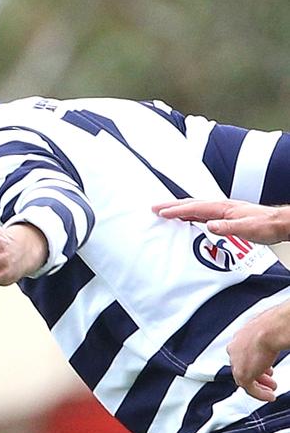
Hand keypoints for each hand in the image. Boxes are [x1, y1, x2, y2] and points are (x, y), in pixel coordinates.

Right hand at [153, 199, 289, 244]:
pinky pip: (201, 213)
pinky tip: (187, 219)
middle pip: (191, 204)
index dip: (176, 210)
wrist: (279, 224)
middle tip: (155, 207)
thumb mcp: (246, 228)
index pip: (193, 209)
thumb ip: (227, 227)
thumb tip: (209, 225)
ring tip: (165, 211)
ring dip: (179, 209)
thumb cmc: (265, 226)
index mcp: (222, 208)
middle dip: (171, 205)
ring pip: (195, 208)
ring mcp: (222, 210)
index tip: (161, 212)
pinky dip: (189, 214)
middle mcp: (220, 206)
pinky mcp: (224, 216)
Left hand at [227, 307, 281, 401]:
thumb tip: (277, 342)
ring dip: (259, 387)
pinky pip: (249, 389)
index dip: (255, 363)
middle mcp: (235, 350)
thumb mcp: (265, 333)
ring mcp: (236, 362)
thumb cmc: (272, 327)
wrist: (270, 330)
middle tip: (269, 381)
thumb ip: (265, 341)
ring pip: (244, 379)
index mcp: (239, 338)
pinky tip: (270, 396)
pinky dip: (260, 394)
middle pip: (243, 367)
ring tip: (270, 390)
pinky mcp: (242, 373)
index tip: (266, 370)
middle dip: (257, 376)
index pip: (242, 355)